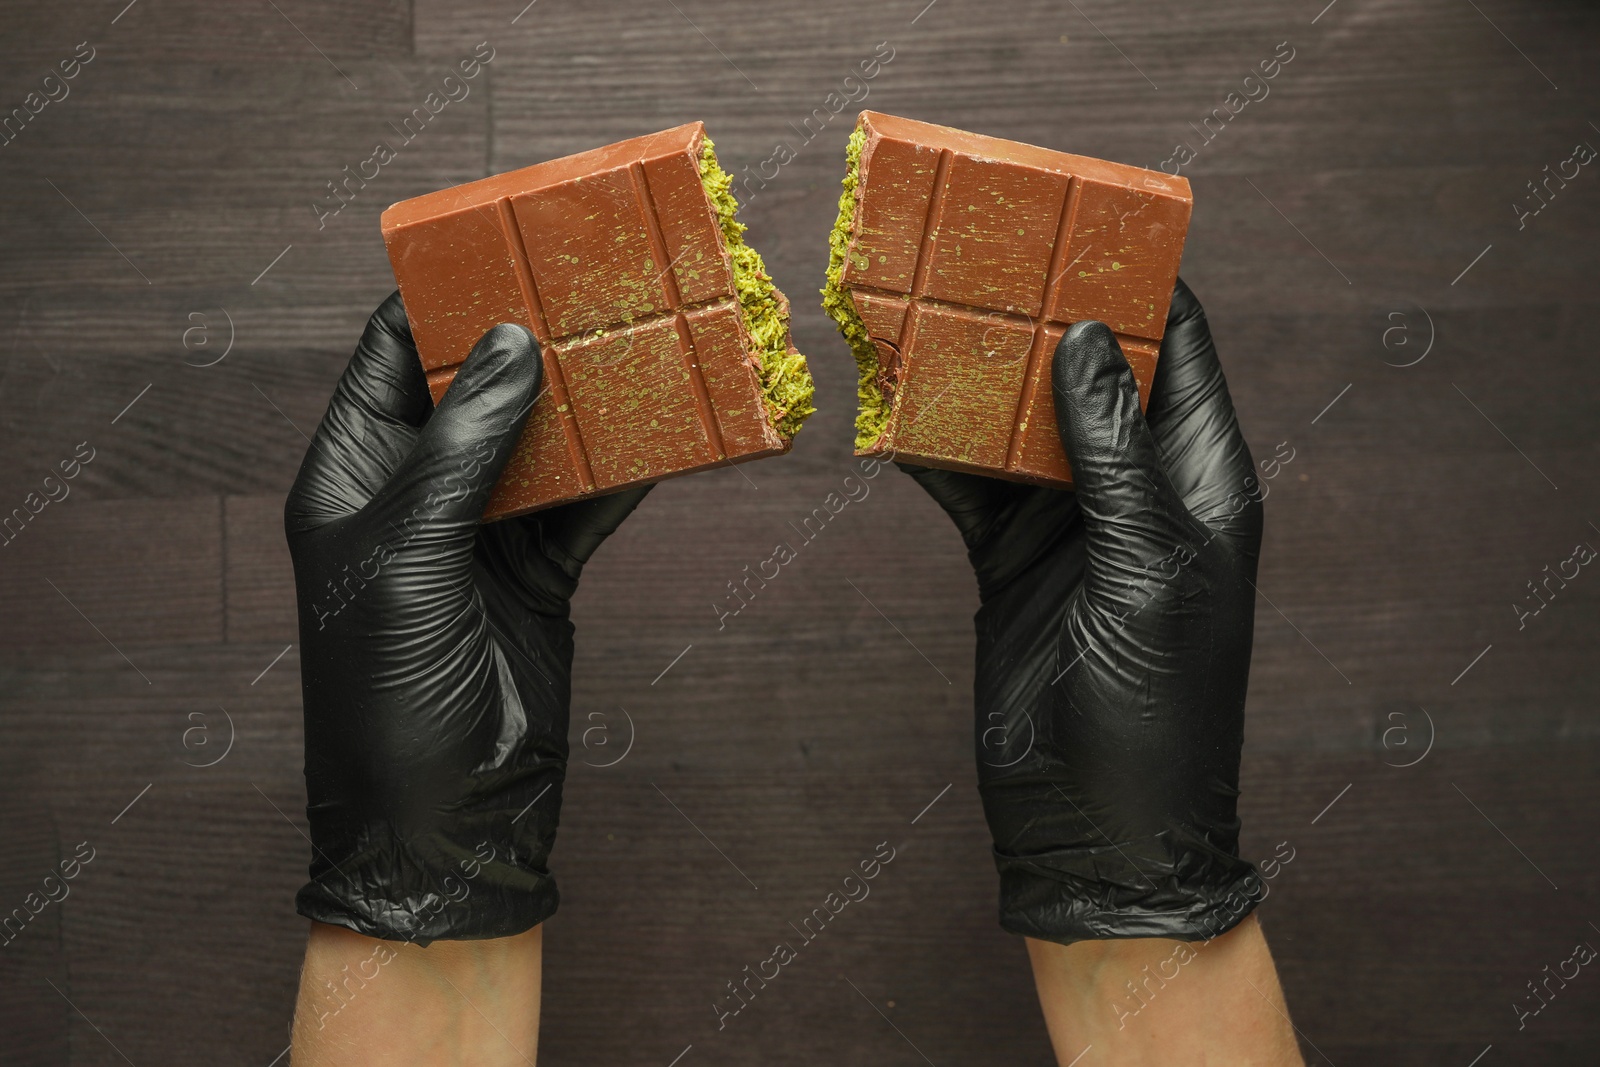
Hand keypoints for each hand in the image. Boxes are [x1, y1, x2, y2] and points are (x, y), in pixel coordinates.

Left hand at [286, 292, 648, 943]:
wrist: (442, 823)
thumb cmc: (388, 694)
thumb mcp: (411, 556)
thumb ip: (463, 449)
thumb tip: (508, 342)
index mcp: (350, 479)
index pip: (387, 358)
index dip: (436, 300)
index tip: (501, 243)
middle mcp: (415, 497)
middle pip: (474, 389)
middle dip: (529, 341)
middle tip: (594, 283)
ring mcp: (482, 536)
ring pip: (542, 443)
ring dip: (589, 402)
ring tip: (642, 341)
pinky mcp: (540, 576)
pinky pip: (588, 507)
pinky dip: (627, 473)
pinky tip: (670, 433)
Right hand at [904, 279, 1265, 942]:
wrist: (1097, 827)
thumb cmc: (1156, 708)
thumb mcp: (1148, 569)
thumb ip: (1113, 456)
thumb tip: (1083, 342)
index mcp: (1200, 479)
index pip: (1177, 350)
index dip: (1136, 285)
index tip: (1078, 223)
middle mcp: (1137, 489)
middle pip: (1088, 373)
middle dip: (1036, 318)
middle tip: (973, 257)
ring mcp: (1070, 523)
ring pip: (1020, 424)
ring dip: (974, 381)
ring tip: (920, 320)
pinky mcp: (1012, 560)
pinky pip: (971, 486)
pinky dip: (934, 454)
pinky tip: (893, 419)